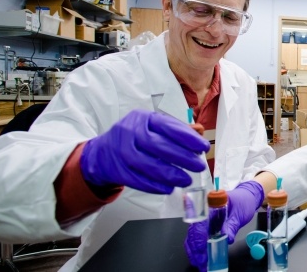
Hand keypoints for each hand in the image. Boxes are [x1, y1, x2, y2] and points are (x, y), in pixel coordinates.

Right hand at [80, 109, 209, 193]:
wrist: (103, 152)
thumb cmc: (135, 137)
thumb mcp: (154, 127)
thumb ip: (177, 129)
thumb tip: (200, 130)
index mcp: (143, 118)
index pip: (168, 126)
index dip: (188, 138)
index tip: (203, 147)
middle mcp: (130, 132)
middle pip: (158, 146)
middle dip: (182, 157)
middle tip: (198, 166)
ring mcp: (121, 151)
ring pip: (147, 164)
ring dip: (170, 174)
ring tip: (186, 179)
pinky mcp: (117, 170)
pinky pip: (137, 180)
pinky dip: (155, 186)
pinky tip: (169, 188)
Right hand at [184, 181, 264, 269]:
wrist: (247, 196)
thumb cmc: (243, 202)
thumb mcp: (240, 214)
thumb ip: (232, 226)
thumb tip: (227, 239)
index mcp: (210, 205)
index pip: (199, 223)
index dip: (198, 239)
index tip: (201, 251)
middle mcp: (204, 212)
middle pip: (193, 232)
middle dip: (195, 249)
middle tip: (201, 262)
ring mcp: (204, 219)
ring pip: (193, 236)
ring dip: (195, 250)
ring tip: (199, 263)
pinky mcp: (207, 226)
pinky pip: (198, 237)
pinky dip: (198, 248)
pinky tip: (200, 257)